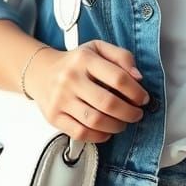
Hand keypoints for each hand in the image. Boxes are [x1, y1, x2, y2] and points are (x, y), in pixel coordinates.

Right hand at [26, 39, 149, 142]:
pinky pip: (80, 133)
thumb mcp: (99, 48)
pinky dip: (99, 136)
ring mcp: (61, 99)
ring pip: (95, 121)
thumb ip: (122, 57)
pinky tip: (106, 131)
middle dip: (130, 112)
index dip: (136, 92)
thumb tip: (138, 77)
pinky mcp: (54, 116)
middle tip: (136, 114)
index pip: (118, 78)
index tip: (143, 98)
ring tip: (122, 122)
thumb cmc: (75, 62)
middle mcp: (71, 78)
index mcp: (85, 59)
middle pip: (108, 103)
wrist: (42, 71)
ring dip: (116, 126)